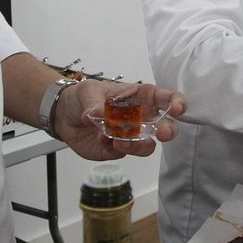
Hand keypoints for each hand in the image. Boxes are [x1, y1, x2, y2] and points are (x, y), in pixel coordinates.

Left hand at [55, 80, 186, 160]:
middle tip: (161, 133)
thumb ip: (94, 102)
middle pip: (166, 127)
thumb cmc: (84, 97)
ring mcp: (131, 136)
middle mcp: (142, 118)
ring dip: (138, 145)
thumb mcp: (88, 91)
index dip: (177, 103)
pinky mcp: (118, 149)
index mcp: (141, 97)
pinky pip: (124, 152)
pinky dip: (114, 146)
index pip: (166, 99)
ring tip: (119, 141)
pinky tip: (101, 138)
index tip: (178, 109)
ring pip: (147, 146)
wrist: (64, 116)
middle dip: (168, 130)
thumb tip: (97, 114)